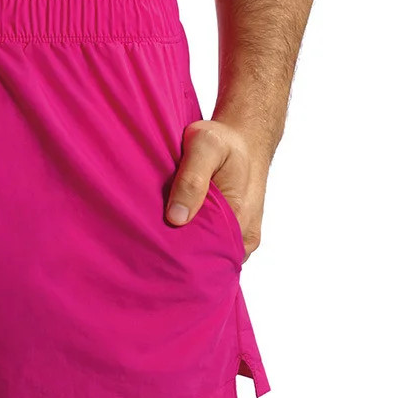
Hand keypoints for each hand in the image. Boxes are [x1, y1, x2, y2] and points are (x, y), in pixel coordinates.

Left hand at [165, 116, 264, 256]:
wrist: (246, 140)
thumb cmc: (224, 140)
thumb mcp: (205, 146)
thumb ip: (191, 179)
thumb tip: (176, 218)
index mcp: (238, 216)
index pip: (202, 252)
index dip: (175, 248)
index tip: (153, 238)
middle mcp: (243, 235)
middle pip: (205, 258)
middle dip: (179, 250)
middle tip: (152, 234)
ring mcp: (241, 239)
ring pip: (209, 255)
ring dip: (188, 245)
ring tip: (165, 230)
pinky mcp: (238, 237)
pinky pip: (215, 249)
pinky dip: (197, 241)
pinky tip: (181, 228)